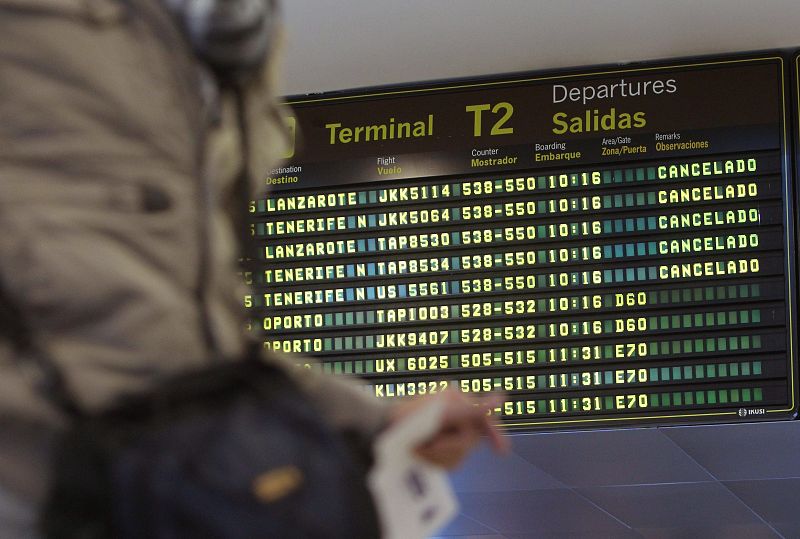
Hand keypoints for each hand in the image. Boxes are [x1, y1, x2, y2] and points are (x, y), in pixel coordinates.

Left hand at [388, 390, 509, 469]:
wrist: (382, 429)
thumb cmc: (411, 416)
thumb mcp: (444, 412)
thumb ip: (474, 408)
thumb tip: (502, 398)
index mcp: (457, 401)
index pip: (484, 419)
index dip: (495, 434)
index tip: (502, 452)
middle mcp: (454, 416)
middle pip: (470, 441)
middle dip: (450, 445)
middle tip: (429, 443)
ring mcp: (446, 433)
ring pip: (459, 454)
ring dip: (439, 454)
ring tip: (421, 447)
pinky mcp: (438, 448)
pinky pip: (448, 462)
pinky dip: (435, 459)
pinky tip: (422, 453)